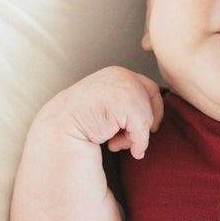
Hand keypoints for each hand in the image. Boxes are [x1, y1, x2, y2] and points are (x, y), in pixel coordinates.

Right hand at [40, 65, 164, 159]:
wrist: (61, 127)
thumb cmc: (85, 122)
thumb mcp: (109, 106)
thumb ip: (128, 103)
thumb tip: (158, 121)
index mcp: (118, 74)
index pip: (150, 89)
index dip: (153, 110)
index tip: (146, 129)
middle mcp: (122, 75)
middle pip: (153, 99)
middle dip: (147, 122)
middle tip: (132, 139)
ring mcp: (123, 87)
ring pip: (148, 116)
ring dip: (135, 136)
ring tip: (115, 142)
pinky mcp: (123, 102)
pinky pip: (142, 128)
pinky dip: (136, 143)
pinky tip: (112, 146)